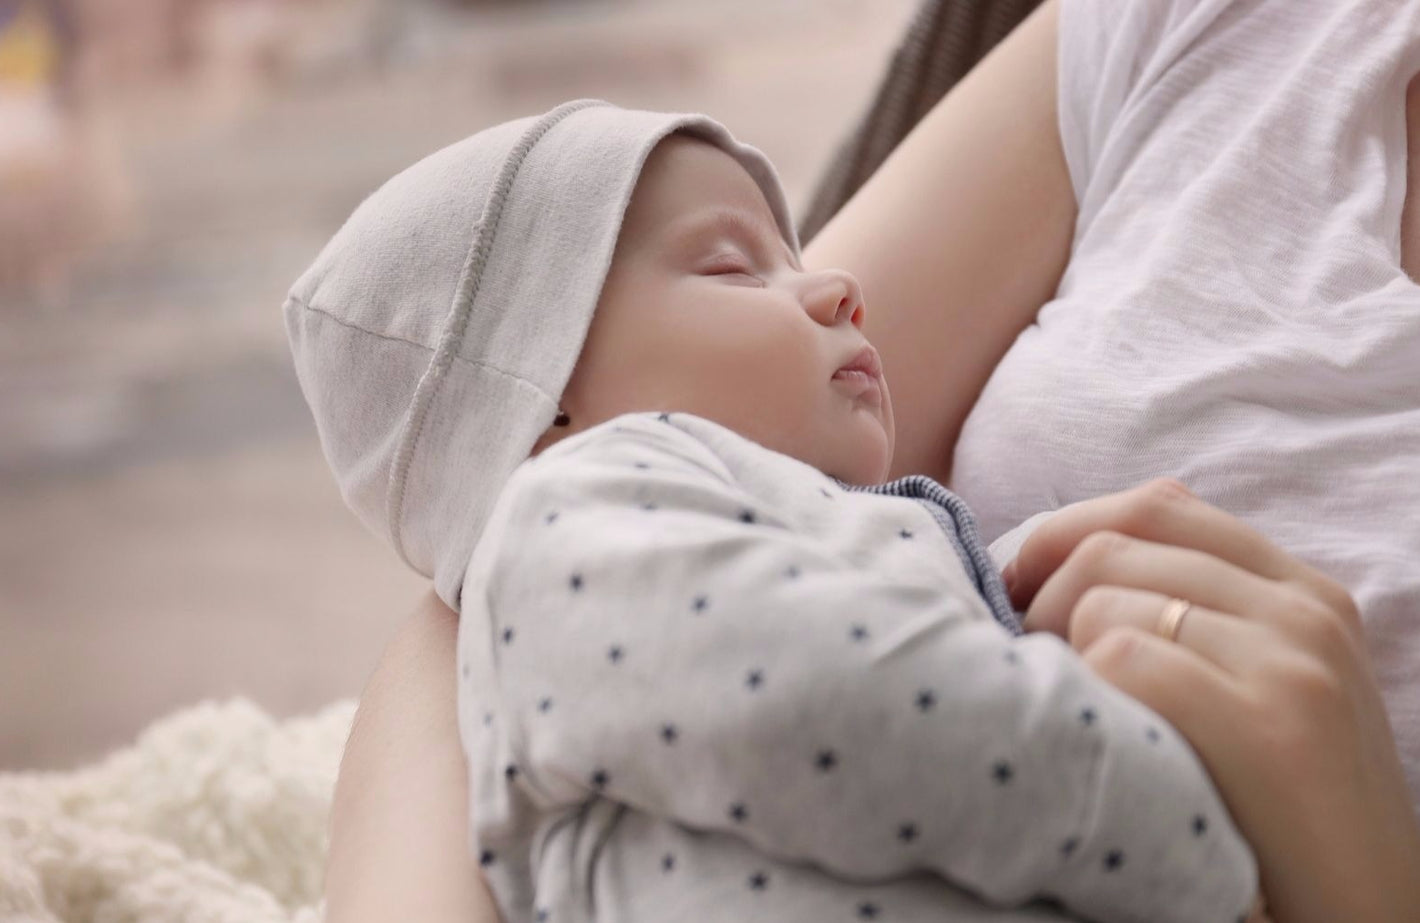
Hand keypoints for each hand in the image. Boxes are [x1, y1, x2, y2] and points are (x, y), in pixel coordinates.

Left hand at [1002, 479, 1419, 922]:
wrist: (1364, 915)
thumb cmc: (1278, 807)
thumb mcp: (1259, 684)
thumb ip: (1193, 613)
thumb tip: (1052, 566)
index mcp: (1303, 591)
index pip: (1158, 505)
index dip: (1065, 532)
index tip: (1019, 585)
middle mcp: (1303, 611)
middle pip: (1113, 543)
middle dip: (1039, 592)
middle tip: (1019, 652)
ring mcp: (1292, 663)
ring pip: (1103, 598)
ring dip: (1055, 652)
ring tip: (1071, 709)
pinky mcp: (1269, 726)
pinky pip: (1121, 657)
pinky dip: (1085, 692)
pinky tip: (1102, 737)